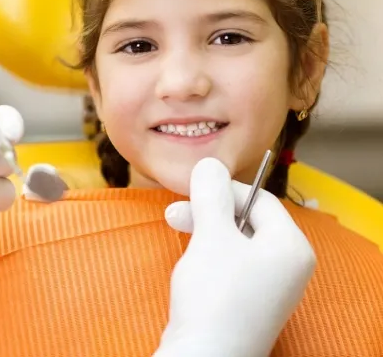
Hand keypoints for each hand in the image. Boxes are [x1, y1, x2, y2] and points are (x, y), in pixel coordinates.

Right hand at [154, 157, 315, 356]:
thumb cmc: (213, 294)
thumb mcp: (211, 234)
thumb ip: (212, 193)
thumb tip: (210, 162)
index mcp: (291, 246)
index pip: (260, 199)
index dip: (225, 189)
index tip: (193, 190)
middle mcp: (288, 266)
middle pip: (246, 219)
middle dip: (208, 212)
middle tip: (174, 213)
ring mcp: (270, 287)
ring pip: (235, 240)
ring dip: (204, 230)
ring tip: (175, 230)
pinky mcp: (251, 302)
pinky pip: (232, 263)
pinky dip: (209, 253)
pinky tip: (190, 259)